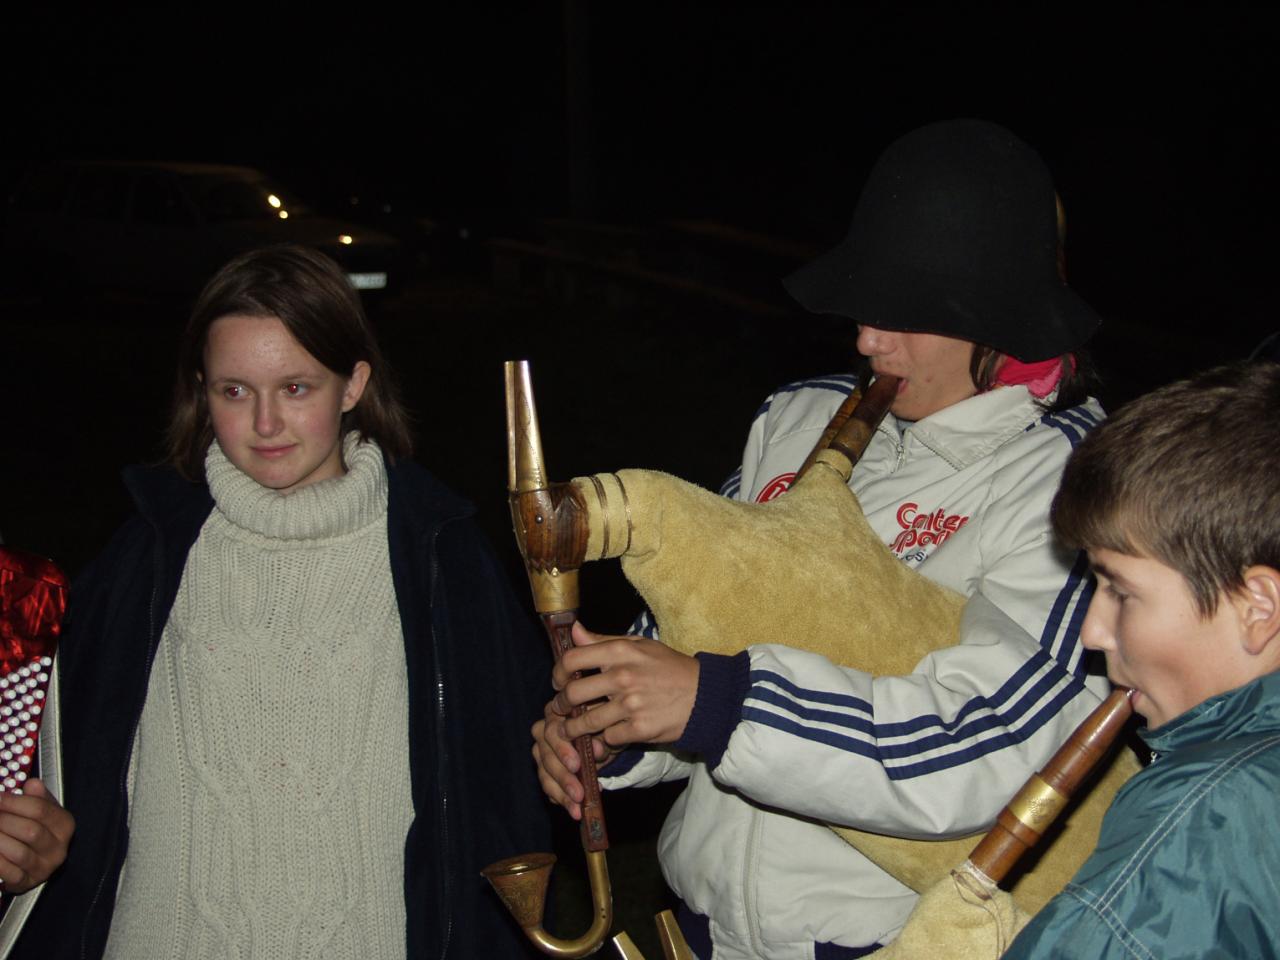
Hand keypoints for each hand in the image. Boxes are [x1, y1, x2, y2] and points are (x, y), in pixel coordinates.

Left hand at [0, 778, 75, 892]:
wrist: (36, 862)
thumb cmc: (36, 830)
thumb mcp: (43, 811)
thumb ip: (38, 797)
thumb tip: (32, 784)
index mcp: (65, 825)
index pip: (41, 810)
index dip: (15, 802)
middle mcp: (59, 848)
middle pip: (30, 831)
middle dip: (4, 821)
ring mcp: (44, 868)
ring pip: (19, 853)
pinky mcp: (27, 883)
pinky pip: (8, 873)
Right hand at [531, 701, 615, 820]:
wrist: (608, 734)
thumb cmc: (606, 724)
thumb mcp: (608, 728)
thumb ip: (602, 735)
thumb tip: (598, 749)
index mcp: (557, 712)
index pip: (552, 731)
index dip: (562, 750)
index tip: (576, 766)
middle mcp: (543, 730)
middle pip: (546, 756)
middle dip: (563, 778)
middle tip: (579, 794)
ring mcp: (542, 750)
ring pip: (545, 774)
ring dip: (562, 793)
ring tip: (577, 809)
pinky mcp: (545, 769)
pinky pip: (548, 786)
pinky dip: (561, 798)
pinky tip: (573, 809)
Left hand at [552, 622, 698, 747]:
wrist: (705, 695)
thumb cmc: (670, 668)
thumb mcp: (640, 645)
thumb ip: (603, 640)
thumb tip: (574, 631)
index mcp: (621, 651)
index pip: (572, 659)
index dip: (558, 672)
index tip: (558, 681)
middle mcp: (623, 676)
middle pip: (572, 693)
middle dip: (560, 704)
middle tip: (559, 709)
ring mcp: (631, 704)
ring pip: (586, 721)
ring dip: (574, 728)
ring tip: (571, 729)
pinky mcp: (640, 729)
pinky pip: (609, 737)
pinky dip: (605, 739)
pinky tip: (606, 736)